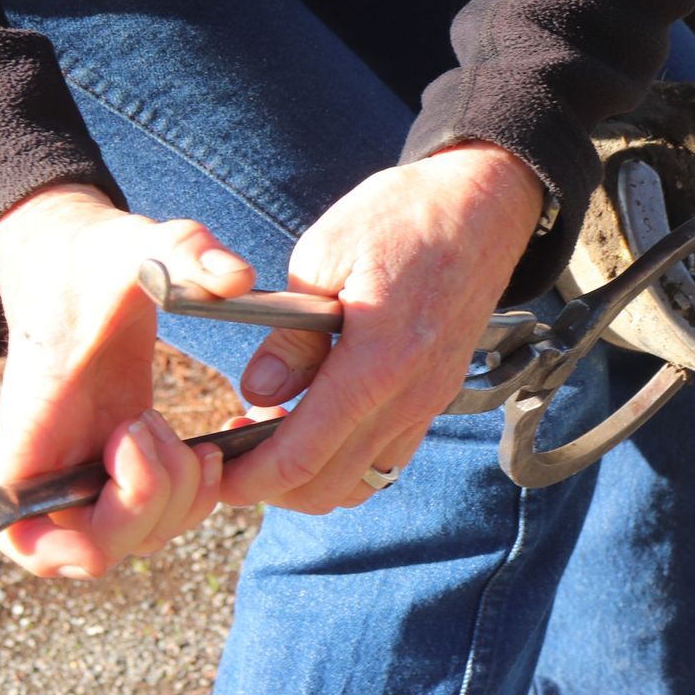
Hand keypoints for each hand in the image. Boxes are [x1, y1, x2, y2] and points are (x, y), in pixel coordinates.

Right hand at [0, 184, 254, 577]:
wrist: (84, 261)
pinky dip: (196, 499)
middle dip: (150, 502)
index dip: (71, 534)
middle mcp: (51, 468)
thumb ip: (180, 250)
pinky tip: (213, 450)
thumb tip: (237, 276)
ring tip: (190, 437)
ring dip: (181, 502)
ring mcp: (88, 473)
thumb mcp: (133, 243)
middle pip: (93, 552)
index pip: (18, 532)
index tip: (121, 444)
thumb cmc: (93, 257)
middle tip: (160, 429)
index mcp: (29, 430)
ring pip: (134, 543)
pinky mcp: (123, 469)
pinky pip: (159, 519)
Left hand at [220, 142, 543, 512]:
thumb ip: (290, 334)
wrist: (482, 206)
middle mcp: (411, 396)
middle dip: (269, 487)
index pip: (302, 455)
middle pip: (328, 487)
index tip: (212, 472)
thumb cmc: (400, 216)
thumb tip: (256, 393)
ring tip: (269, 440)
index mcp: (378, 360)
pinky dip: (344, 463)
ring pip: (361, 483)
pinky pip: (387, 459)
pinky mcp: (437, 396)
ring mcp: (430, 401)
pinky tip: (316, 425)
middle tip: (228, 457)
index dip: (248, 478)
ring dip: (308, 480)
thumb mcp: (324, 254)